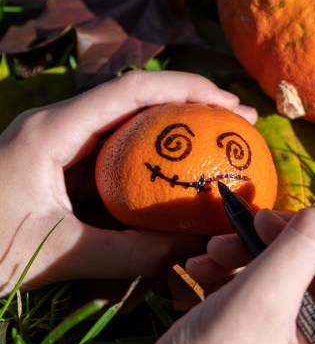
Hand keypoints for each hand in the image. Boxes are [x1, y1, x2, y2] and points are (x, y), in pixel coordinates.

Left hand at [0, 70, 256, 295]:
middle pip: (133, 97)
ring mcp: (50, 142)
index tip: (230, 105)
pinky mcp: (48, 163)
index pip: (133, 89)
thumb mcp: (55, 254)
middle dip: (189, 103)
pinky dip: (145, 157)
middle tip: (236, 121)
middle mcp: (54, 124)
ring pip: (122, 121)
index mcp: (53, 129)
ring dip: (169, 128)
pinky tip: (168, 176)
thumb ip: (125, 253)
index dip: (188, 89)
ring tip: (214, 142)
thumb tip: (190, 251)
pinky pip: (107, 150)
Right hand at [116, 189, 314, 343]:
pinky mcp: (291, 336)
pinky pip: (289, 284)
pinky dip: (252, 268)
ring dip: (265, 249)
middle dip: (298, 236)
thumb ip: (306, 245)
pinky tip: (210, 269)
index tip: (266, 225)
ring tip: (216, 252)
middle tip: (252, 227)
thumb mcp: (256, 303)